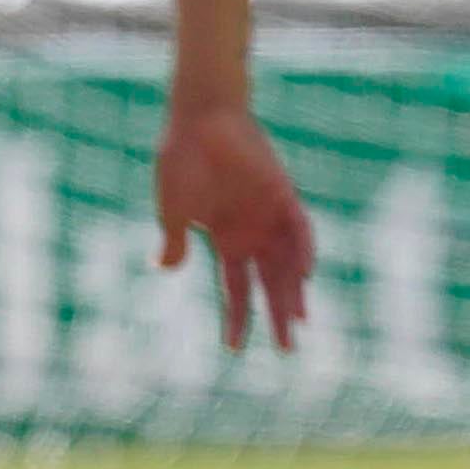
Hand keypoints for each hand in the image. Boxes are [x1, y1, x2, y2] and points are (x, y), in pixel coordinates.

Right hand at [157, 100, 313, 351]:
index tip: (234, 349)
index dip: (237, 318)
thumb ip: (174, 240)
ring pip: (289, 264)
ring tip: (298, 321)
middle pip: (270, 284)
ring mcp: (270, 216)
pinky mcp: (284, 195)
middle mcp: (252, 234)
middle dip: (277, 316)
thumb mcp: (172, 208)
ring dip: (295, 291)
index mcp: (225, 240)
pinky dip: (305, 250)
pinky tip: (305, 272)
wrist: (200, 118)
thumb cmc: (181, 159)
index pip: (236, 289)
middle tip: (288, 350)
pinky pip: (301, 228)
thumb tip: (164, 269)